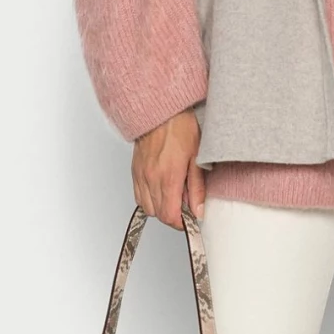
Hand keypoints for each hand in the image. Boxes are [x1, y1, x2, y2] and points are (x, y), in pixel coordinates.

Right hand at [132, 109, 204, 227]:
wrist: (160, 111)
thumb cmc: (180, 128)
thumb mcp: (196, 158)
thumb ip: (197, 188)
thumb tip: (198, 211)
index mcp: (168, 177)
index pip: (170, 216)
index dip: (181, 223)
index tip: (189, 219)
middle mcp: (151, 179)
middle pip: (158, 214)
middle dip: (172, 216)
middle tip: (185, 205)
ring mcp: (140, 175)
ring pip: (147, 207)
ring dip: (160, 208)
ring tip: (173, 196)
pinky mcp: (135, 171)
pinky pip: (138, 196)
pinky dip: (149, 199)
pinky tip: (160, 190)